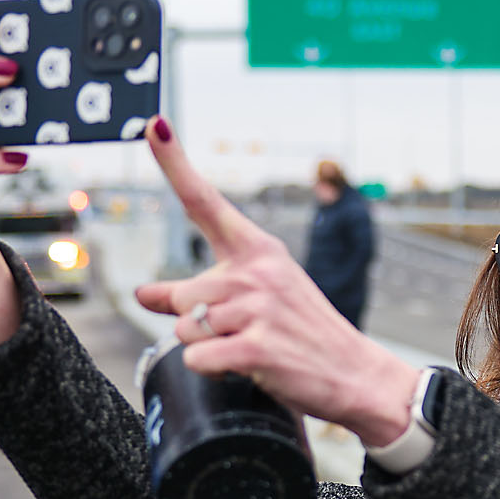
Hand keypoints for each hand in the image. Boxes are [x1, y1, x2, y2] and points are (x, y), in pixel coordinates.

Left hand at [133, 121, 417, 442]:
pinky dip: (211, 370)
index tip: (155, 125)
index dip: (175, 164)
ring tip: (249, 350)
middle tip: (242, 334)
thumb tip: (144, 292)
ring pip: (185, 329)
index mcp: (258, 251)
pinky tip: (245, 368)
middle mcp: (257, 272)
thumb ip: (196, 296)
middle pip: (183, 295)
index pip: (206, 202)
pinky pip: (198, 358)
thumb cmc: (303, 335)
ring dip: (206, 348)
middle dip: (197, 323)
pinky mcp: (258, 348)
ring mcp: (259, 309)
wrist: (356, 374)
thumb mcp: (256, 304)